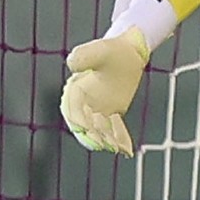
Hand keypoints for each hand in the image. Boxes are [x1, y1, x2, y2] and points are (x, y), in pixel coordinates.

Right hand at [59, 28, 150, 154]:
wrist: (129, 52)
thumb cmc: (112, 50)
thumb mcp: (99, 50)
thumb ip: (85, 55)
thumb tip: (71, 63)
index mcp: (75, 90)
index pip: (73, 110)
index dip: (79, 121)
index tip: (86, 129)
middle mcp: (83, 104)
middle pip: (85, 125)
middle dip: (93, 135)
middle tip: (104, 143)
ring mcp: (97, 110)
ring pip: (99, 130)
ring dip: (106, 140)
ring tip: (117, 148)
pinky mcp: (111, 114)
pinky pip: (113, 129)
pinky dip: (118, 139)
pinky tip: (127, 149)